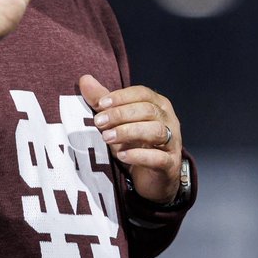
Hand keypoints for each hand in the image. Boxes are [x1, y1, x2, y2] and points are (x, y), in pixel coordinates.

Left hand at [79, 74, 182, 203]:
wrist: (153, 177)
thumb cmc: (136, 144)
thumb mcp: (117, 122)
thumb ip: (103, 102)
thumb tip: (84, 79)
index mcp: (158, 105)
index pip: (142, 94)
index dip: (122, 97)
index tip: (100, 104)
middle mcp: (169, 120)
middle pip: (148, 110)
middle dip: (121, 114)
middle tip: (99, 122)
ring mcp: (172, 142)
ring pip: (156, 131)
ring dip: (129, 132)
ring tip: (107, 137)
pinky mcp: (170, 164)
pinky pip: (158, 158)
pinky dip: (139, 155)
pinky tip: (121, 155)